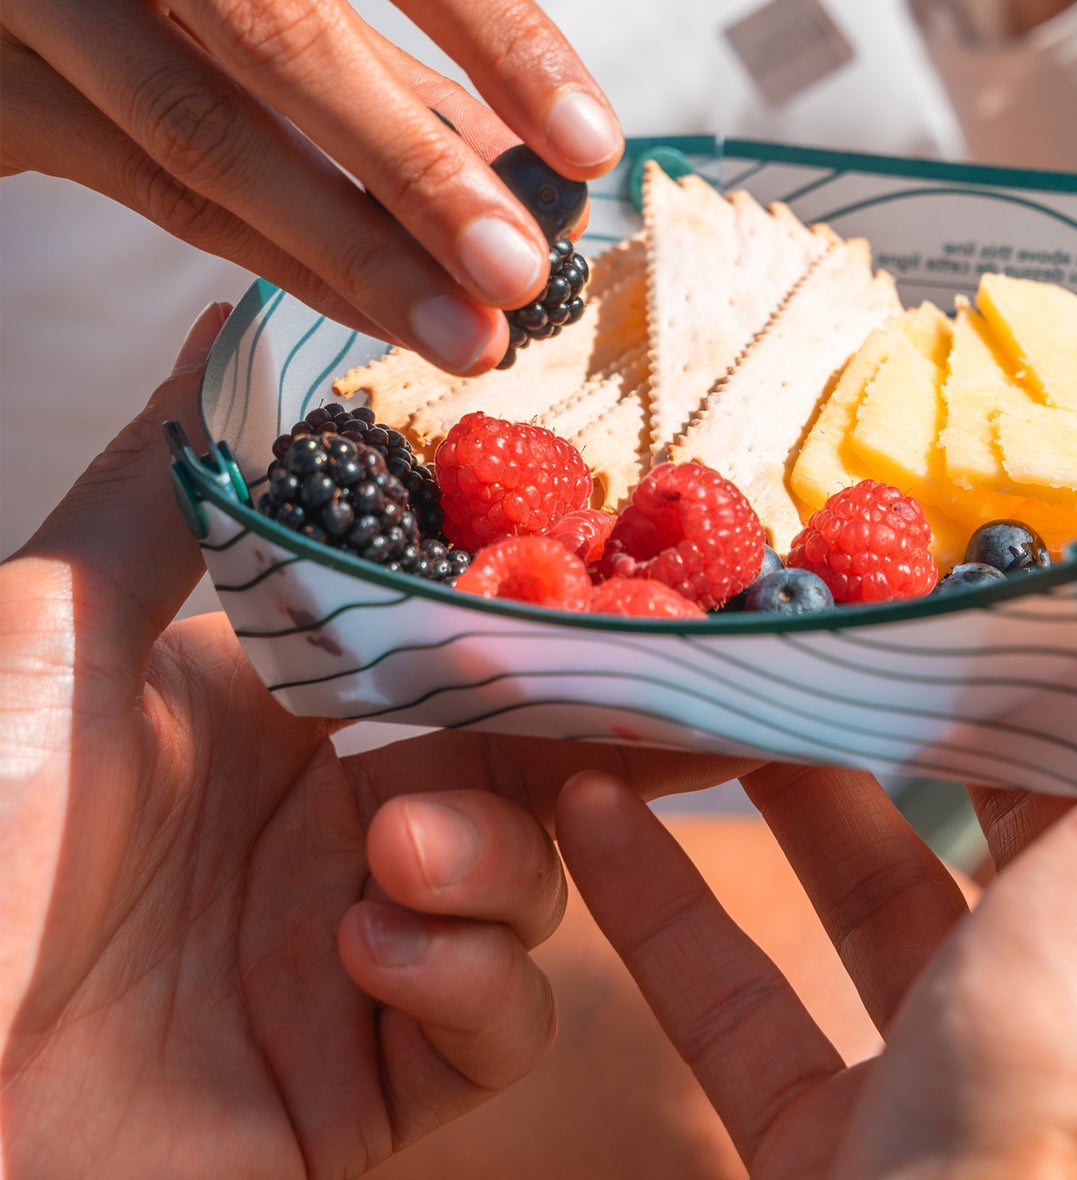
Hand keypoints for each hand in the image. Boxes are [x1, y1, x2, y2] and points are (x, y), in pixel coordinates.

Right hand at [0, 0, 623, 372]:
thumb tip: (536, 172)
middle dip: (421, 164)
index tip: (592, 144)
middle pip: (286, 21)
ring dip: (354, 243)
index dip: (503, 32)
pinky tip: (363, 305)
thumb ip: (384, 45)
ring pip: (200, 123)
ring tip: (464, 327)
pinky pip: (142, 184)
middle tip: (524, 268)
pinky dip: (271, 256)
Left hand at [0, 307, 741, 1177]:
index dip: (550, 616)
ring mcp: (354, 961)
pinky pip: (498, 1030)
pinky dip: (472, 981)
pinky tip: (372, 954)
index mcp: (279, 713)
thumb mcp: (48, 633)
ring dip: (497, 856)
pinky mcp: (361, 1092)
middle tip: (675, 698)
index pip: (460, 647)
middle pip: (533, 764)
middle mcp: (331, 829)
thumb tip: (229, 324)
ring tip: (399, 850)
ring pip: (535, 886)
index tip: (638, 577)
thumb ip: (170, 485)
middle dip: (605, 731)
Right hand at [557, 539, 1076, 1178]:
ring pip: (861, 885)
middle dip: (910, 697)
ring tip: (704, 671)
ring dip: (777, 778)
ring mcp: (957, 1063)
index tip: (993, 527)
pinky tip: (595, 808)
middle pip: (993, 802)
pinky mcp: (837, 1134)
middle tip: (823, 588)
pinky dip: (667, 898)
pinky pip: (740, 991)